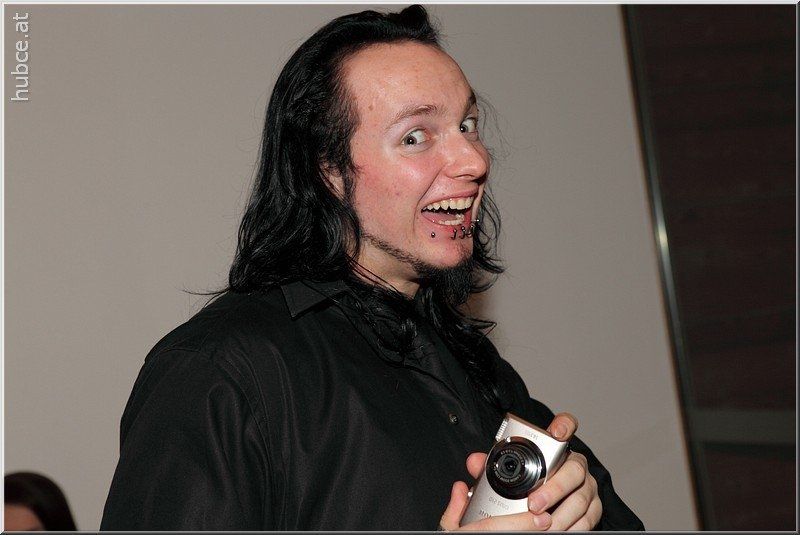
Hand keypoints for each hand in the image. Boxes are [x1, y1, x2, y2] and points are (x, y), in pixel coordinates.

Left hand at [439, 413, 601, 530]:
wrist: (543, 510)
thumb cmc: (522, 488)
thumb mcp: (503, 476)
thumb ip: (488, 467)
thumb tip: (474, 461)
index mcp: (555, 451)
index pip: (565, 427)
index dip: (564, 426)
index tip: (557, 432)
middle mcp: (575, 466)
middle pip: (575, 470)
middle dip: (555, 489)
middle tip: (534, 504)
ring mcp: (587, 487)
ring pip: (581, 498)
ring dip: (561, 514)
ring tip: (541, 524)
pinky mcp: (593, 509)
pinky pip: (589, 518)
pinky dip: (572, 527)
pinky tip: (555, 531)